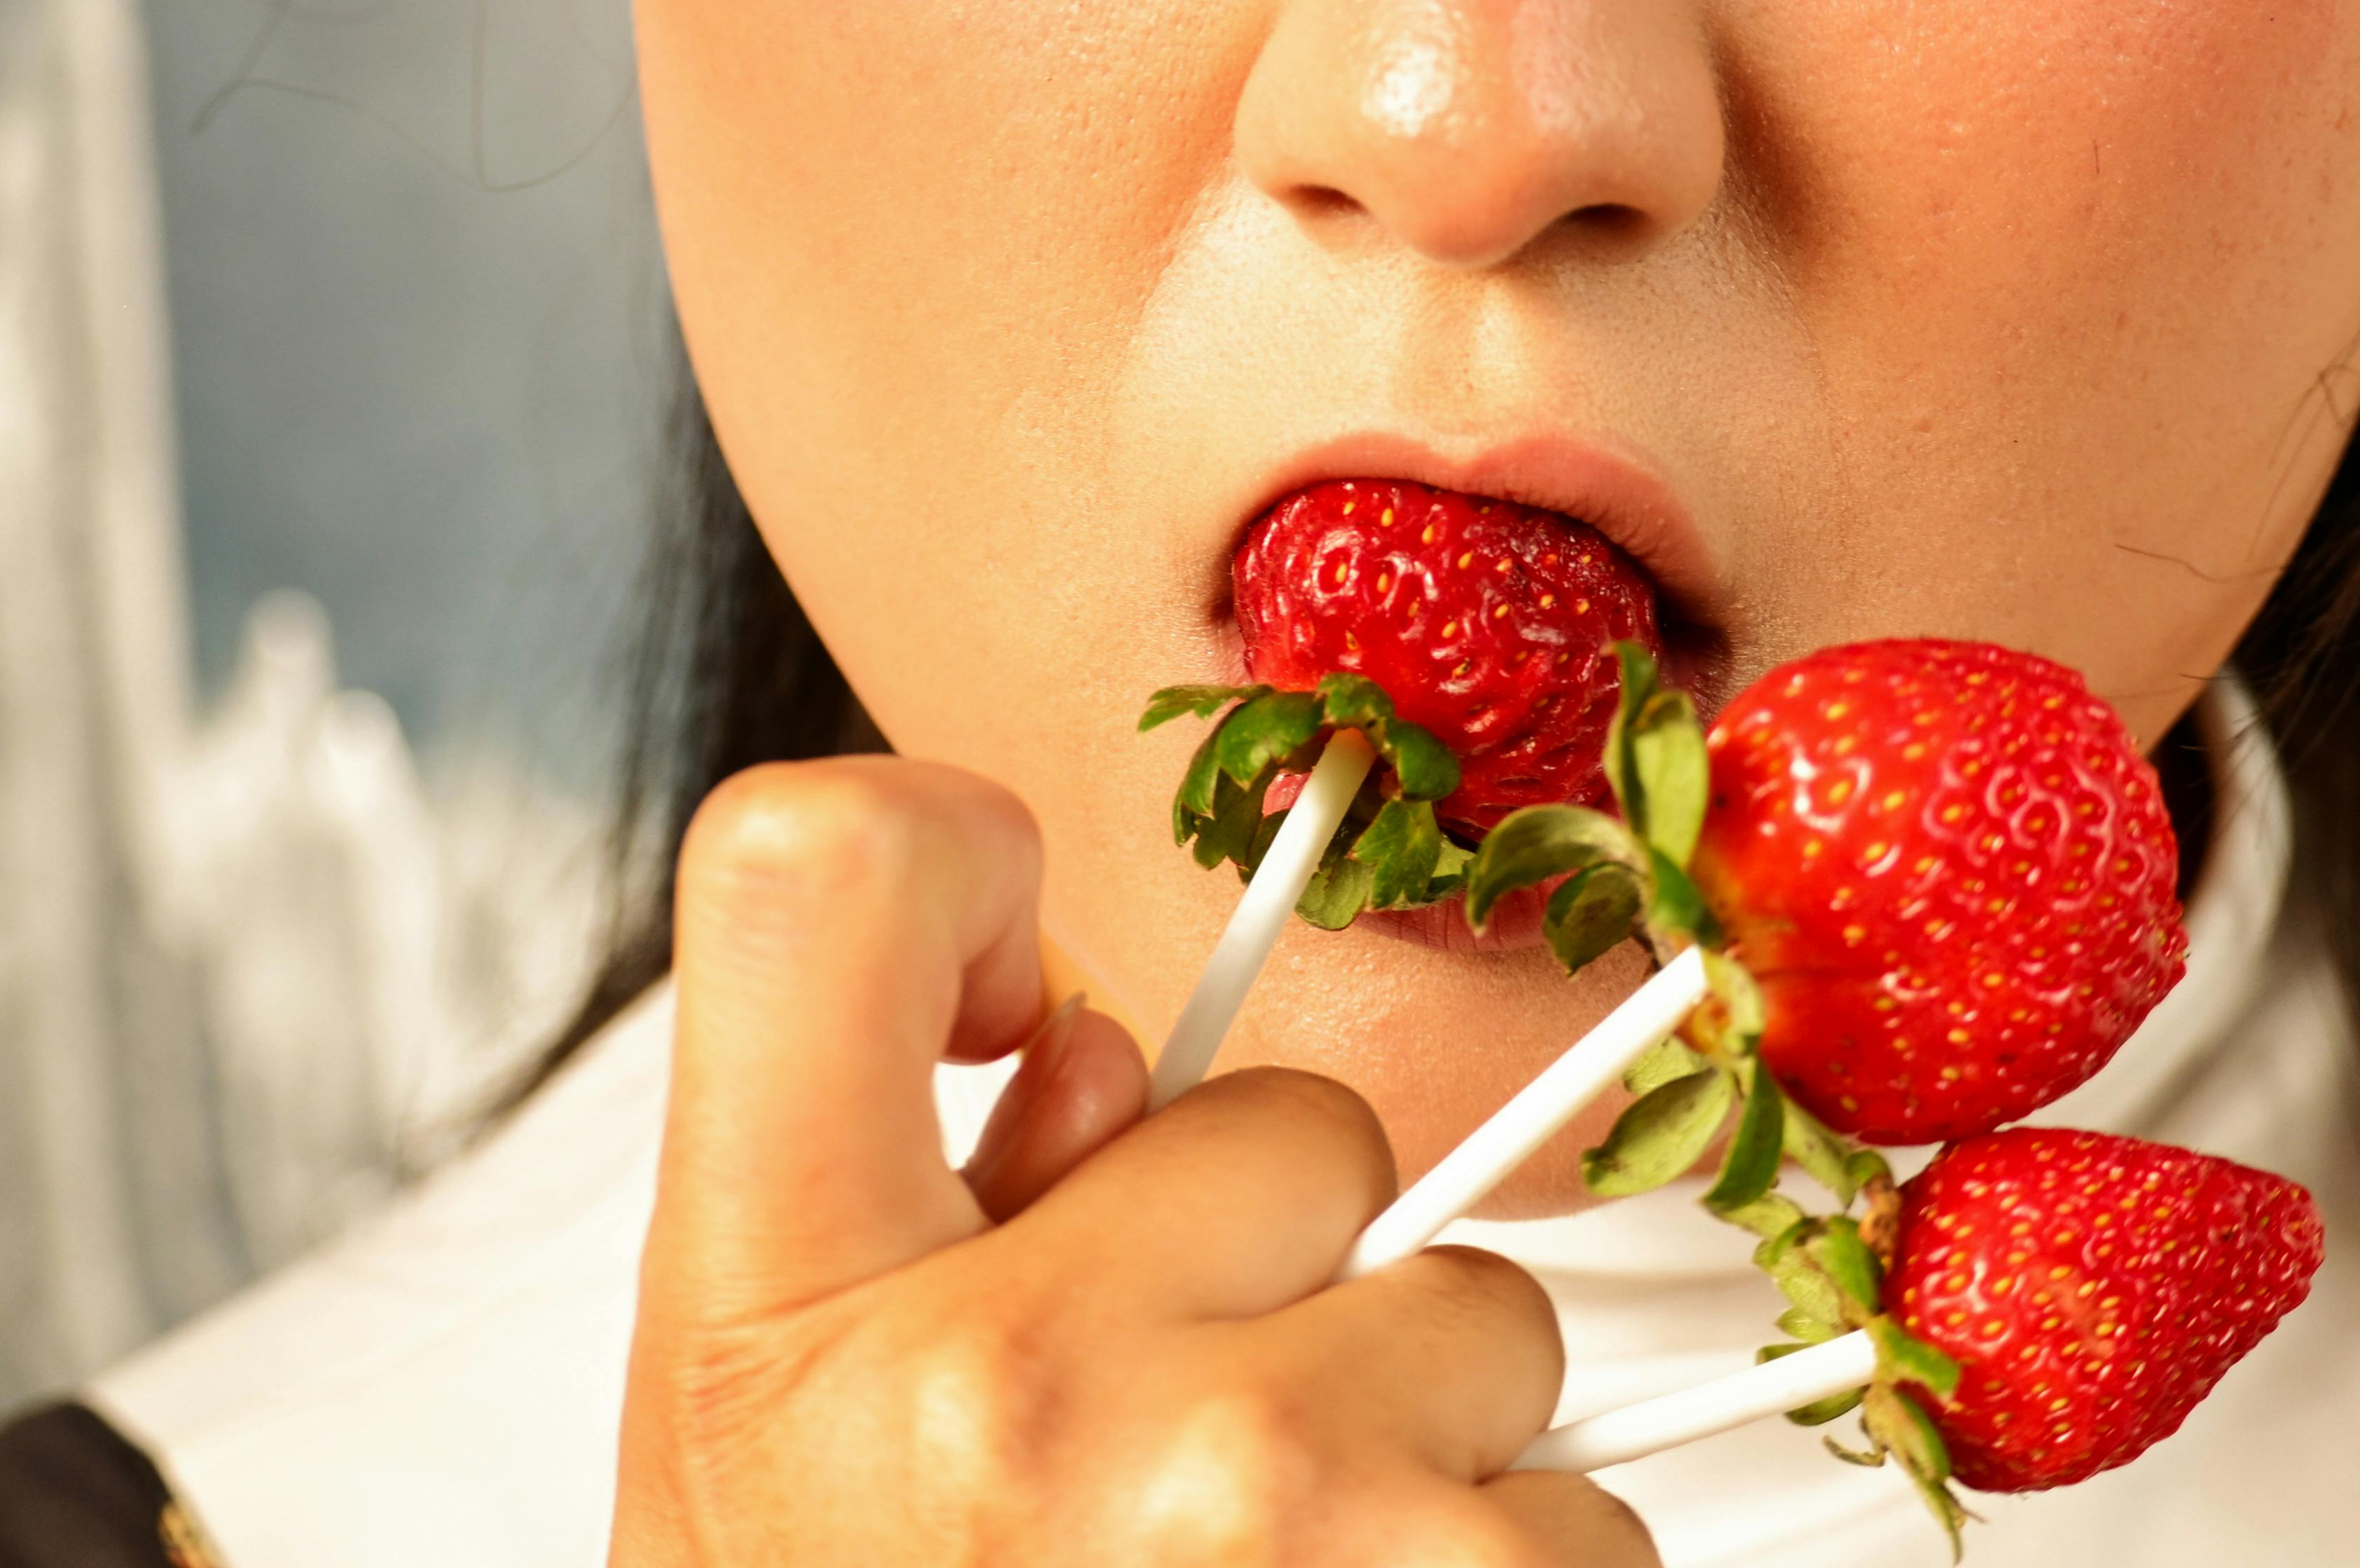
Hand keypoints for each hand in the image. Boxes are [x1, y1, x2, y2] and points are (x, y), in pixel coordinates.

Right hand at [612, 756, 1653, 1565]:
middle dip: (1285, 1269)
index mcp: (783, 1318)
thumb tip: (1124, 1053)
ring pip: (1486, 1333)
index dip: (944, 859)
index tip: (1024, 979)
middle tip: (1164, 1471)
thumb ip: (923, 1209)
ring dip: (1420, 1464)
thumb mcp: (775, 1471)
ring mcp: (1263, 1526)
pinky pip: (1584, 1532)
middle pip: (1307, 1124)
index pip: (817, 872)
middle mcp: (1016, 1395)